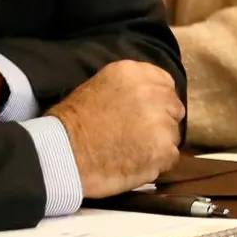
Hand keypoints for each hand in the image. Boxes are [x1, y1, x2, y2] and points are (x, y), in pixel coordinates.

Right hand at [49, 60, 184, 199]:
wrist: (62, 154)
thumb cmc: (72, 124)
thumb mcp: (99, 86)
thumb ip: (129, 88)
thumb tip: (149, 98)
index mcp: (135, 73)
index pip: (165, 83)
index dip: (157, 101)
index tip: (146, 113)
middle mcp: (152, 93)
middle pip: (173, 108)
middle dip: (161, 121)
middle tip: (139, 135)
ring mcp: (161, 122)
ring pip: (173, 133)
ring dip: (159, 143)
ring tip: (133, 151)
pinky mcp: (163, 150)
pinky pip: (171, 157)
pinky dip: (157, 163)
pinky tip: (136, 163)